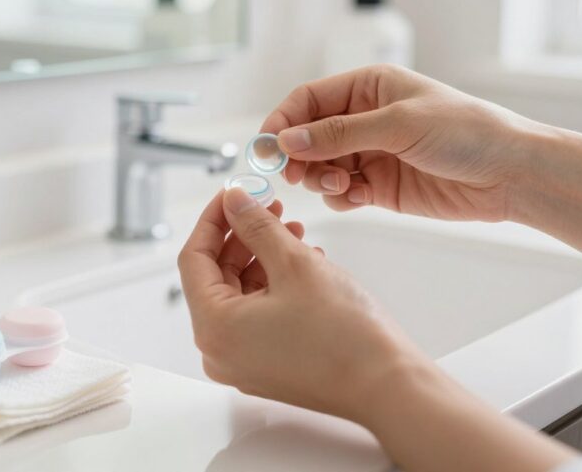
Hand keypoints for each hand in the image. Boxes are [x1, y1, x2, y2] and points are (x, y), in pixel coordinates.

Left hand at [178, 188, 422, 421]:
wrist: (388, 387)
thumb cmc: (345, 335)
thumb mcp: (294, 263)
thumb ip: (256, 225)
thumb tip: (233, 201)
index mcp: (214, 328)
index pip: (193, 259)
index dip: (213, 220)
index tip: (232, 194)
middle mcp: (220, 351)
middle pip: (216, 277)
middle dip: (243, 237)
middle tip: (269, 207)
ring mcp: (243, 363)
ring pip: (240, 295)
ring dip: (262, 258)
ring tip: (294, 233)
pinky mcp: (267, 366)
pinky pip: (257, 316)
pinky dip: (274, 285)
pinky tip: (303, 264)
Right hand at [262, 65, 543, 221]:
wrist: (509, 174)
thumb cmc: (467, 132)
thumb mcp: (398, 124)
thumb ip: (339, 133)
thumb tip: (288, 140)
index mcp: (368, 87)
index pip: (308, 100)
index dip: (283, 121)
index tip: (267, 148)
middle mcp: (365, 118)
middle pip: (307, 136)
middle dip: (299, 156)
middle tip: (296, 174)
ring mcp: (371, 153)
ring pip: (320, 166)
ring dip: (321, 178)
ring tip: (344, 184)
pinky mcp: (379, 186)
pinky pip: (341, 192)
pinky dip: (340, 197)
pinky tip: (359, 197)